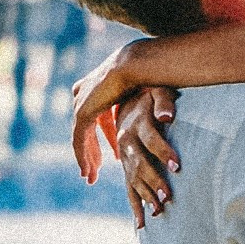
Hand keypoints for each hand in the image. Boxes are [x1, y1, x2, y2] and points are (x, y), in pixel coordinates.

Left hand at [68, 42, 143, 181]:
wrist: (136, 65)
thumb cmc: (149, 75)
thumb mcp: (153, 92)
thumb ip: (155, 106)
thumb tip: (165, 119)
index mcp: (98, 84)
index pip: (100, 114)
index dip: (107, 134)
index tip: (115, 154)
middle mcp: (85, 92)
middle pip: (86, 128)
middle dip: (92, 150)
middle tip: (96, 170)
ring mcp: (81, 102)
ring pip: (80, 137)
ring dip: (87, 158)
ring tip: (92, 178)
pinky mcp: (82, 112)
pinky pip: (79, 140)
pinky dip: (83, 157)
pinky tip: (89, 172)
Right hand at [117, 87, 180, 224]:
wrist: (127, 99)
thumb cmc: (150, 94)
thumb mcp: (158, 89)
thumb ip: (164, 101)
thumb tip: (167, 116)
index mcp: (137, 123)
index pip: (151, 138)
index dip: (163, 151)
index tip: (177, 165)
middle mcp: (127, 141)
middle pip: (140, 163)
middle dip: (153, 181)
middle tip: (167, 196)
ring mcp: (125, 156)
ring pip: (133, 179)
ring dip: (146, 195)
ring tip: (159, 211)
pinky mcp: (126, 167)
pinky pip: (128, 188)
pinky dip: (136, 206)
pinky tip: (143, 224)